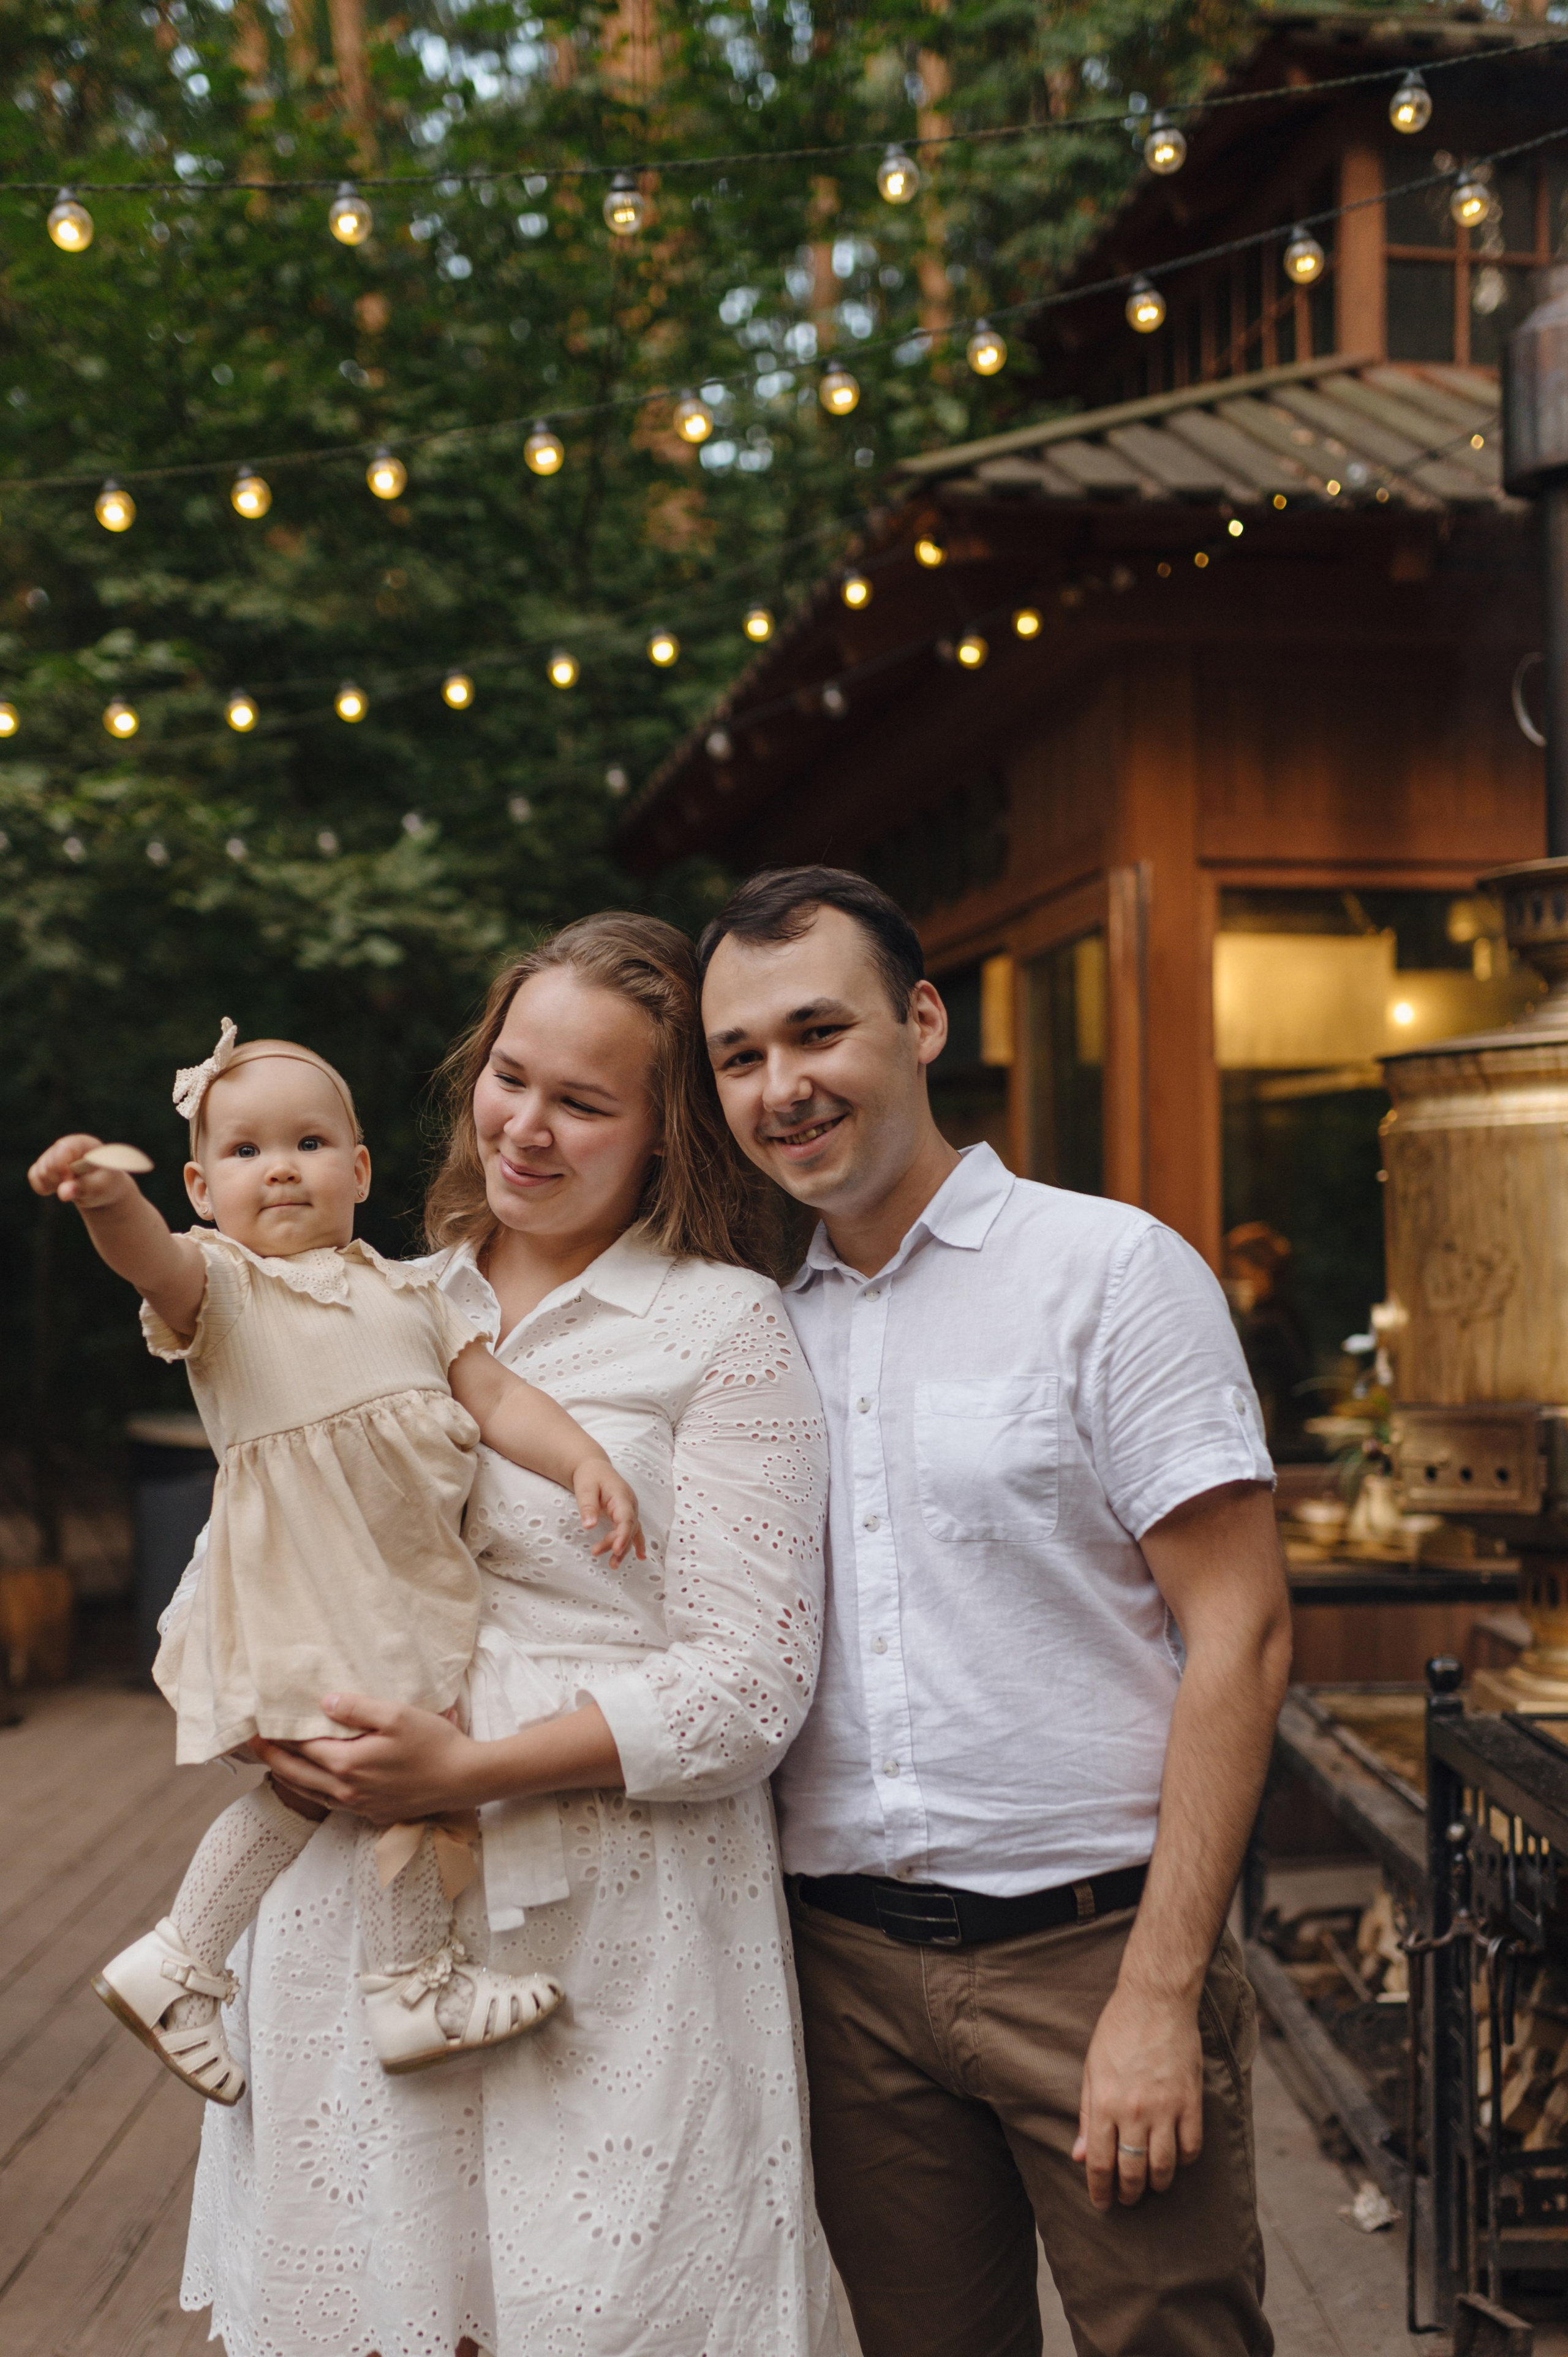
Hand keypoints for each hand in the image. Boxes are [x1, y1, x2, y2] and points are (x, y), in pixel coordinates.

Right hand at [27, 1132, 136, 1210]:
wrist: (101, 1191)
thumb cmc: (105, 1185)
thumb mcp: (100, 1187)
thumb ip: (83, 1188)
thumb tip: (63, 1194)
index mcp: (83, 1144)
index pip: (63, 1148)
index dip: (61, 1166)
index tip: (68, 1181)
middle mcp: (66, 1146)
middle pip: (48, 1162)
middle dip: (59, 1179)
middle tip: (75, 1186)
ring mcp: (53, 1155)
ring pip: (39, 1171)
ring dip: (53, 1185)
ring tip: (71, 1187)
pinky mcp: (44, 1166)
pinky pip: (33, 1177)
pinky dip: (43, 1187)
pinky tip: (57, 1189)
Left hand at [254, 1694, 481, 1823]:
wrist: (463, 1779)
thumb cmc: (433, 1744)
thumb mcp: (396, 1714)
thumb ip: (356, 1708)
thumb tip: (323, 1704)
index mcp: (348, 1764)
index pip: (303, 1748)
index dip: (279, 1736)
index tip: (259, 1726)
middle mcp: (347, 1790)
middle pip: (297, 1775)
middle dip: (273, 1758)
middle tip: (252, 1745)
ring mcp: (359, 1806)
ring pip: (311, 1793)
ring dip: (288, 1777)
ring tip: (274, 1764)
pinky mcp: (372, 1814)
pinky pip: (332, 1804)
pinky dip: (313, 1792)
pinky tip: (314, 1784)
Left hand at [573, 1460, 645, 1565]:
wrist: (594, 1467)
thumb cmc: (590, 1476)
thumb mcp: (585, 1489)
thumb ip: (588, 1507)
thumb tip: (589, 1527)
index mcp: (621, 1497)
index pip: (626, 1519)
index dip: (623, 1535)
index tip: (616, 1550)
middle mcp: (630, 1504)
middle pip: (628, 1529)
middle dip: (617, 1544)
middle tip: (596, 1553)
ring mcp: (630, 1509)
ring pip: (631, 1532)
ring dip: (623, 1548)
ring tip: (613, 1565)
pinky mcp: (626, 1514)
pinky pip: (633, 1530)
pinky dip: (635, 1543)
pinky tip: (640, 1557)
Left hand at [1072, 1979, 1204, 2210]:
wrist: (1155, 2002)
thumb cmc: (1117, 2033)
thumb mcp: (1092, 2071)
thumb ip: (1088, 2116)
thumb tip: (1080, 2157)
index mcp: (1105, 2103)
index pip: (1100, 2163)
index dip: (1100, 2189)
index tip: (1102, 2203)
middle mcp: (1135, 2110)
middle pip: (1132, 2170)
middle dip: (1128, 2192)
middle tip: (1127, 2198)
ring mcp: (1166, 2108)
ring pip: (1164, 2166)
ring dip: (1156, 2184)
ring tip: (1151, 2185)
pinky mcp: (1191, 2101)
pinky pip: (1191, 2147)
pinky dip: (1184, 2161)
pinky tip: (1176, 2159)